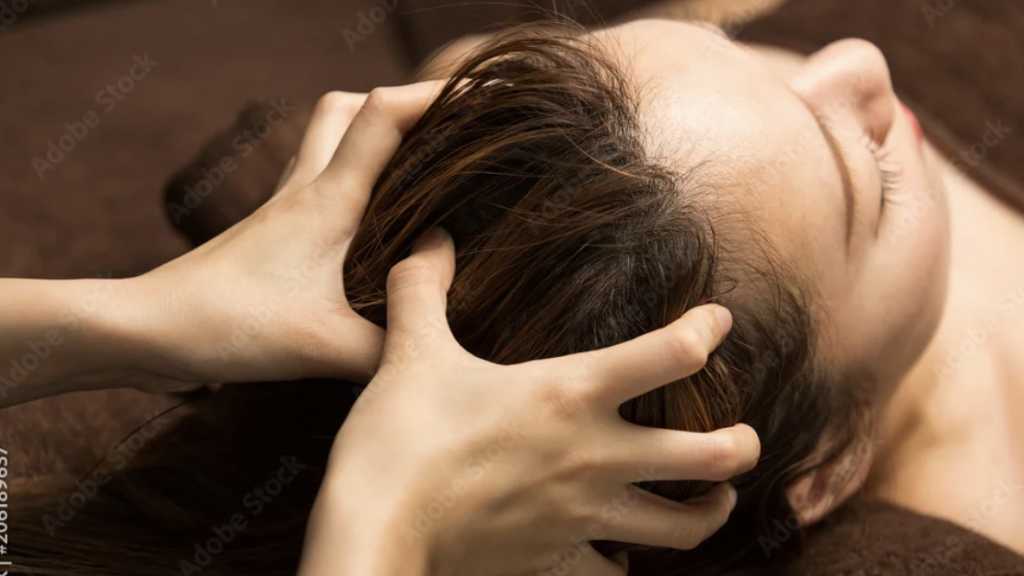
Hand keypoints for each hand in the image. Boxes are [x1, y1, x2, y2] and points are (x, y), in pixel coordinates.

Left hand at [124, 83, 440, 388]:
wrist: (148, 331)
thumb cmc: (229, 324)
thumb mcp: (326, 347)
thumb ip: (392, 347)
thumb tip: (436, 348)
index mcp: (327, 199)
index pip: (383, 115)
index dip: (435, 94)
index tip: (483, 96)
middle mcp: (304, 190)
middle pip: (348, 108)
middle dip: (398, 105)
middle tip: (442, 135)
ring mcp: (281, 210)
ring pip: (327, 141)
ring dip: (368, 139)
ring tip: (413, 173)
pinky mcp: (269, 236)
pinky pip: (314, 186)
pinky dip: (348, 184)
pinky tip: (368, 229)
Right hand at [297, 230, 760, 575]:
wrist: (375, 530)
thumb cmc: (400, 438)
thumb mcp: (411, 352)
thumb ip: (423, 287)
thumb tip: (431, 238)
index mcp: (570, 393)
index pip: (671, 353)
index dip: (707, 329)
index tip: (717, 320)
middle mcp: (595, 455)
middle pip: (711, 456)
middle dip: (742, 444)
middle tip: (744, 435)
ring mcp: (584, 514)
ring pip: (684, 528)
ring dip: (712, 510)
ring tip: (717, 496)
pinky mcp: (558, 558)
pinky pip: (616, 571)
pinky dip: (630, 561)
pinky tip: (626, 550)